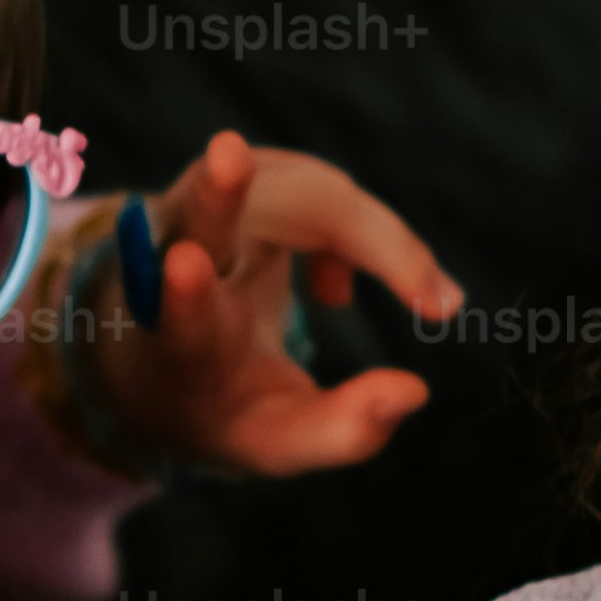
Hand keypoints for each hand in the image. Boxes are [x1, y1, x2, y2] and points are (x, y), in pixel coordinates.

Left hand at [38, 131, 462, 478]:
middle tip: (228, 157)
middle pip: (203, 217)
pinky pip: (317, 184)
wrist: (175, 354)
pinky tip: (337, 292)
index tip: (184, 266)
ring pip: (292, 189)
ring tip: (427, 300)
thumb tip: (413, 391)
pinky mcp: (240, 176)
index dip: (186, 293)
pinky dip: (364, 231)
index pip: (174, 315)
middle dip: (218, 192)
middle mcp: (173, 262)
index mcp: (178, 343)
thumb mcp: (277, 443)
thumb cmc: (229, 404)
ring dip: (374, 236)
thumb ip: (343, 431)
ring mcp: (201, 204)